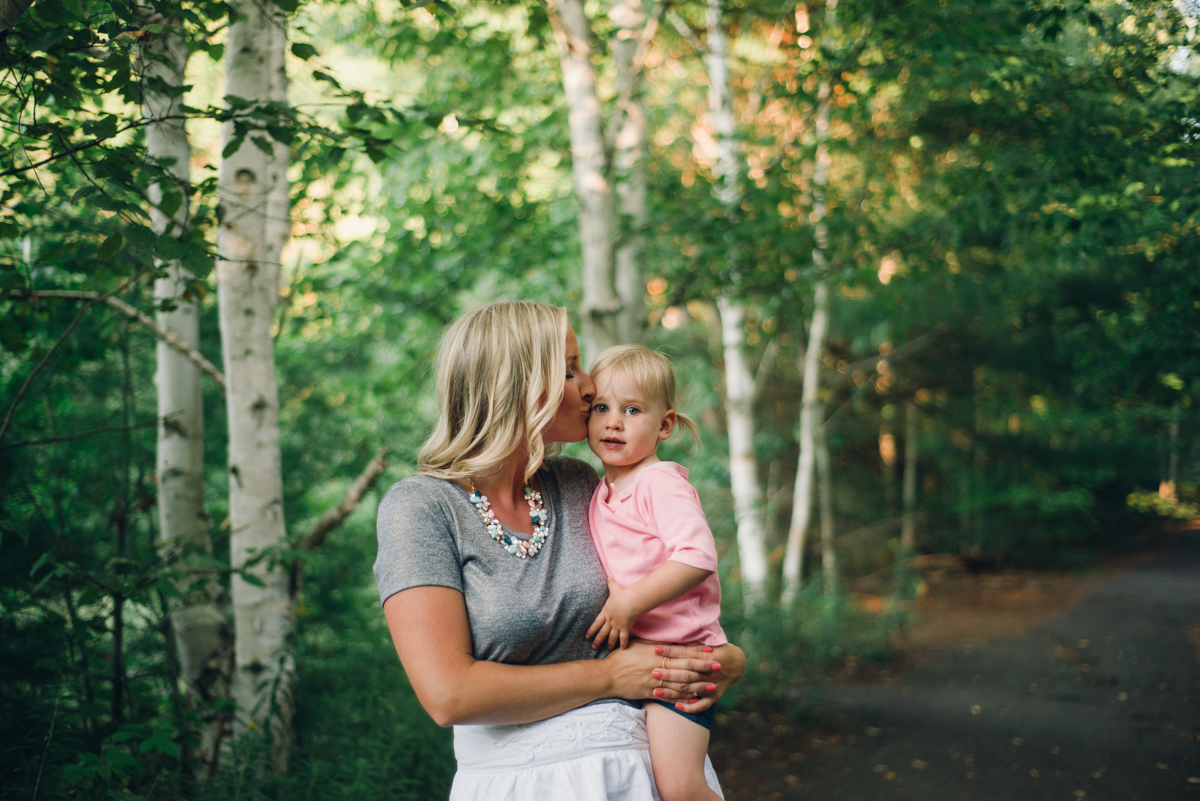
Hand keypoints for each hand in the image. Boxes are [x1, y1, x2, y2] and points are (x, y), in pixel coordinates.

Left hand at [585, 580, 639, 649]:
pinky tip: (623, 649)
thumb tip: (608, 577)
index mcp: (606, 612)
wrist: (629, 602)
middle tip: (593, 647)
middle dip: (597, 640)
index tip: (587, 636)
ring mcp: (617, 625)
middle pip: (602, 632)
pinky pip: (624, 637)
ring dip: (609, 643)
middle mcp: (610, 620)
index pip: (596, 623)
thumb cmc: (621, 595)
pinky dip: (623, 643)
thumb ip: (610, 583)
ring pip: (612, 636)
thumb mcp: (614, 588)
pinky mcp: (625, 628)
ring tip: (607, 649)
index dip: (591, 630)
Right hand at [604, 640, 719, 703]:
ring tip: (712, 686)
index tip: (711, 651)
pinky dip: (683, 698)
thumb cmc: (621, 658)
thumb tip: (669, 641)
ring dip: (698, 685)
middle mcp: (658, 666)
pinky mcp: (651, 693)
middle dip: (704, 667)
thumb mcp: (638, 645)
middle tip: (719, 667)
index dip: (698, 652)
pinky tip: (695, 700)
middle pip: (686, 667)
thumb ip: (654, 644)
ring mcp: (655, 681)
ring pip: (681, 684)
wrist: (607, 676)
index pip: (682, 652)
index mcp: (656, 653)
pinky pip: (670, 697)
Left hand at [656, 642, 745, 713]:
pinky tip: (677, 706)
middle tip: (653, 672)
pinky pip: (702, 705)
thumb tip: (671, 636)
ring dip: (673, 691)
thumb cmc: (717, 650)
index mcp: (707, 656)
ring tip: (656, 690)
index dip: (671, 651)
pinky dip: (690, 707)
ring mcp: (712, 686)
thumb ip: (691, 643)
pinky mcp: (714, 697)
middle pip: (686, 673)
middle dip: (669, 673)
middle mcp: (710, 672)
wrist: (737, 664)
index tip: (656, 649)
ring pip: (690, 690)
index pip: (686, 653)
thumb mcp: (706, 643)